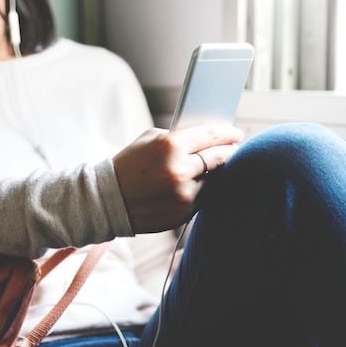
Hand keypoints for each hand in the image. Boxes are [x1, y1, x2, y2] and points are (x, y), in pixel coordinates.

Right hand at [112, 124, 243, 233]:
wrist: (109, 200)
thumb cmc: (129, 165)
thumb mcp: (150, 140)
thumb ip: (179, 137)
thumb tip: (210, 137)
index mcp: (170, 147)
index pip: (211, 136)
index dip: (228, 133)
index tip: (236, 134)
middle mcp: (179, 171)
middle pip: (219, 159)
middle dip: (229, 152)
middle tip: (233, 149)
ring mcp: (183, 195)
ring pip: (215, 181)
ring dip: (216, 174)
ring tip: (211, 168)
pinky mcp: (183, 213)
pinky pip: (204, 198)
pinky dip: (202, 190)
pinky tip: (194, 185)